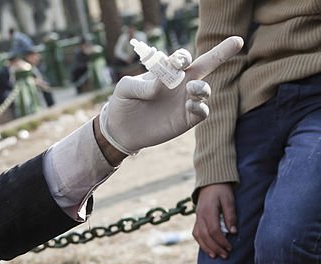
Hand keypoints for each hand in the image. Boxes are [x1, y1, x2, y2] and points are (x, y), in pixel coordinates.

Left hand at [99, 36, 243, 155]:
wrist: (120, 130)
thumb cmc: (122, 103)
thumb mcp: (124, 89)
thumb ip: (139, 84)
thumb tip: (158, 87)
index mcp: (167, 71)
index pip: (182, 58)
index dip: (182, 57)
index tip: (177, 62)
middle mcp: (181, 83)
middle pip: (207, 64)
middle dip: (222, 52)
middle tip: (235, 42)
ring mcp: (186, 101)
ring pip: (205, 90)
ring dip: (202, 88)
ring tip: (192, 90)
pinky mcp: (186, 119)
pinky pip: (202, 112)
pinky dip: (200, 108)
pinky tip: (191, 106)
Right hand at [192, 183, 236, 258]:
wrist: (210, 182)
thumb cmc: (222, 190)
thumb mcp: (229, 200)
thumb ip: (230, 216)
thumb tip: (233, 232)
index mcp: (208, 211)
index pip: (213, 231)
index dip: (221, 241)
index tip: (230, 248)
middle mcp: (200, 216)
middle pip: (205, 236)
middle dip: (215, 248)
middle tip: (225, 256)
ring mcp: (197, 218)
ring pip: (199, 237)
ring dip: (206, 248)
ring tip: (215, 256)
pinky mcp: (197, 219)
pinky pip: (196, 233)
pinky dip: (201, 242)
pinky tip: (208, 248)